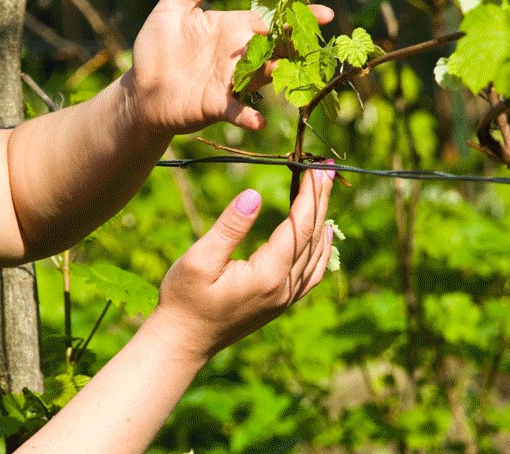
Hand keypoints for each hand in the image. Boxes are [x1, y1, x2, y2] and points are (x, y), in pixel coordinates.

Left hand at [124, 0, 333, 135]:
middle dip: (297, 45)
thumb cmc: (160, 46)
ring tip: (286, 70)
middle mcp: (240, 55)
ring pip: (263, 76)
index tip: (326, 13)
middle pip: (276, 49)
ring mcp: (231, 82)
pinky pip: (237, 110)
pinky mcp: (217, 106)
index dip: (298, 15)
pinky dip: (248, 116)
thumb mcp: (176, 4)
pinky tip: (258, 121)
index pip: (271, 18)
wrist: (141, 87)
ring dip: (277, 74)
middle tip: (316, 41)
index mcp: (234, 28)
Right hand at [149, 166, 334, 361]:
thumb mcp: (200, 259)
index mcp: (268, 274)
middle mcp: (284, 288)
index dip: (309, 194)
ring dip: (322, 219)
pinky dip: (321, 249)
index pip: (299, 225)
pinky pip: (311, 273)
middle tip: (327, 169)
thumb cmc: (184, 299)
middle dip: (320, 199)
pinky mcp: (281, 304)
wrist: (182, 342)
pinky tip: (322, 233)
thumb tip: (255, 195)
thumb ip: (230, 227)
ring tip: (324, 191)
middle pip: (313, 236)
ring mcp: (286, 299)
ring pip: (316, 253)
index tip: (316, 167)